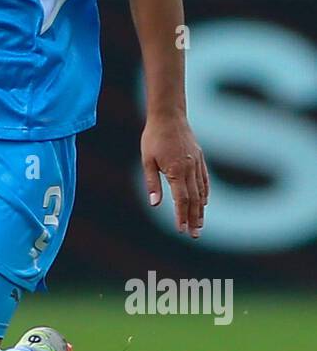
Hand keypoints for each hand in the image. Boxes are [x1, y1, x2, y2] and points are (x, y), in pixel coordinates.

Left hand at [141, 114, 208, 237]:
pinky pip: (204, 179)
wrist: (168, 115)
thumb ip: (152, 183)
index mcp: (176, 171)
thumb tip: (155, 204)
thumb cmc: (153, 137)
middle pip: (194, 200)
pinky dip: (205, 192)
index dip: (182, 216)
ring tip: (200, 224)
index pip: (181, 200)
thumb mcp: (147, 160)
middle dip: (194, 219)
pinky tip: (204, 202)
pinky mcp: (199, 158)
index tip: (181, 230)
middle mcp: (189, 169)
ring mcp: (196, 163)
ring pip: (201, 191)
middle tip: (194, 235)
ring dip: (201, 210)